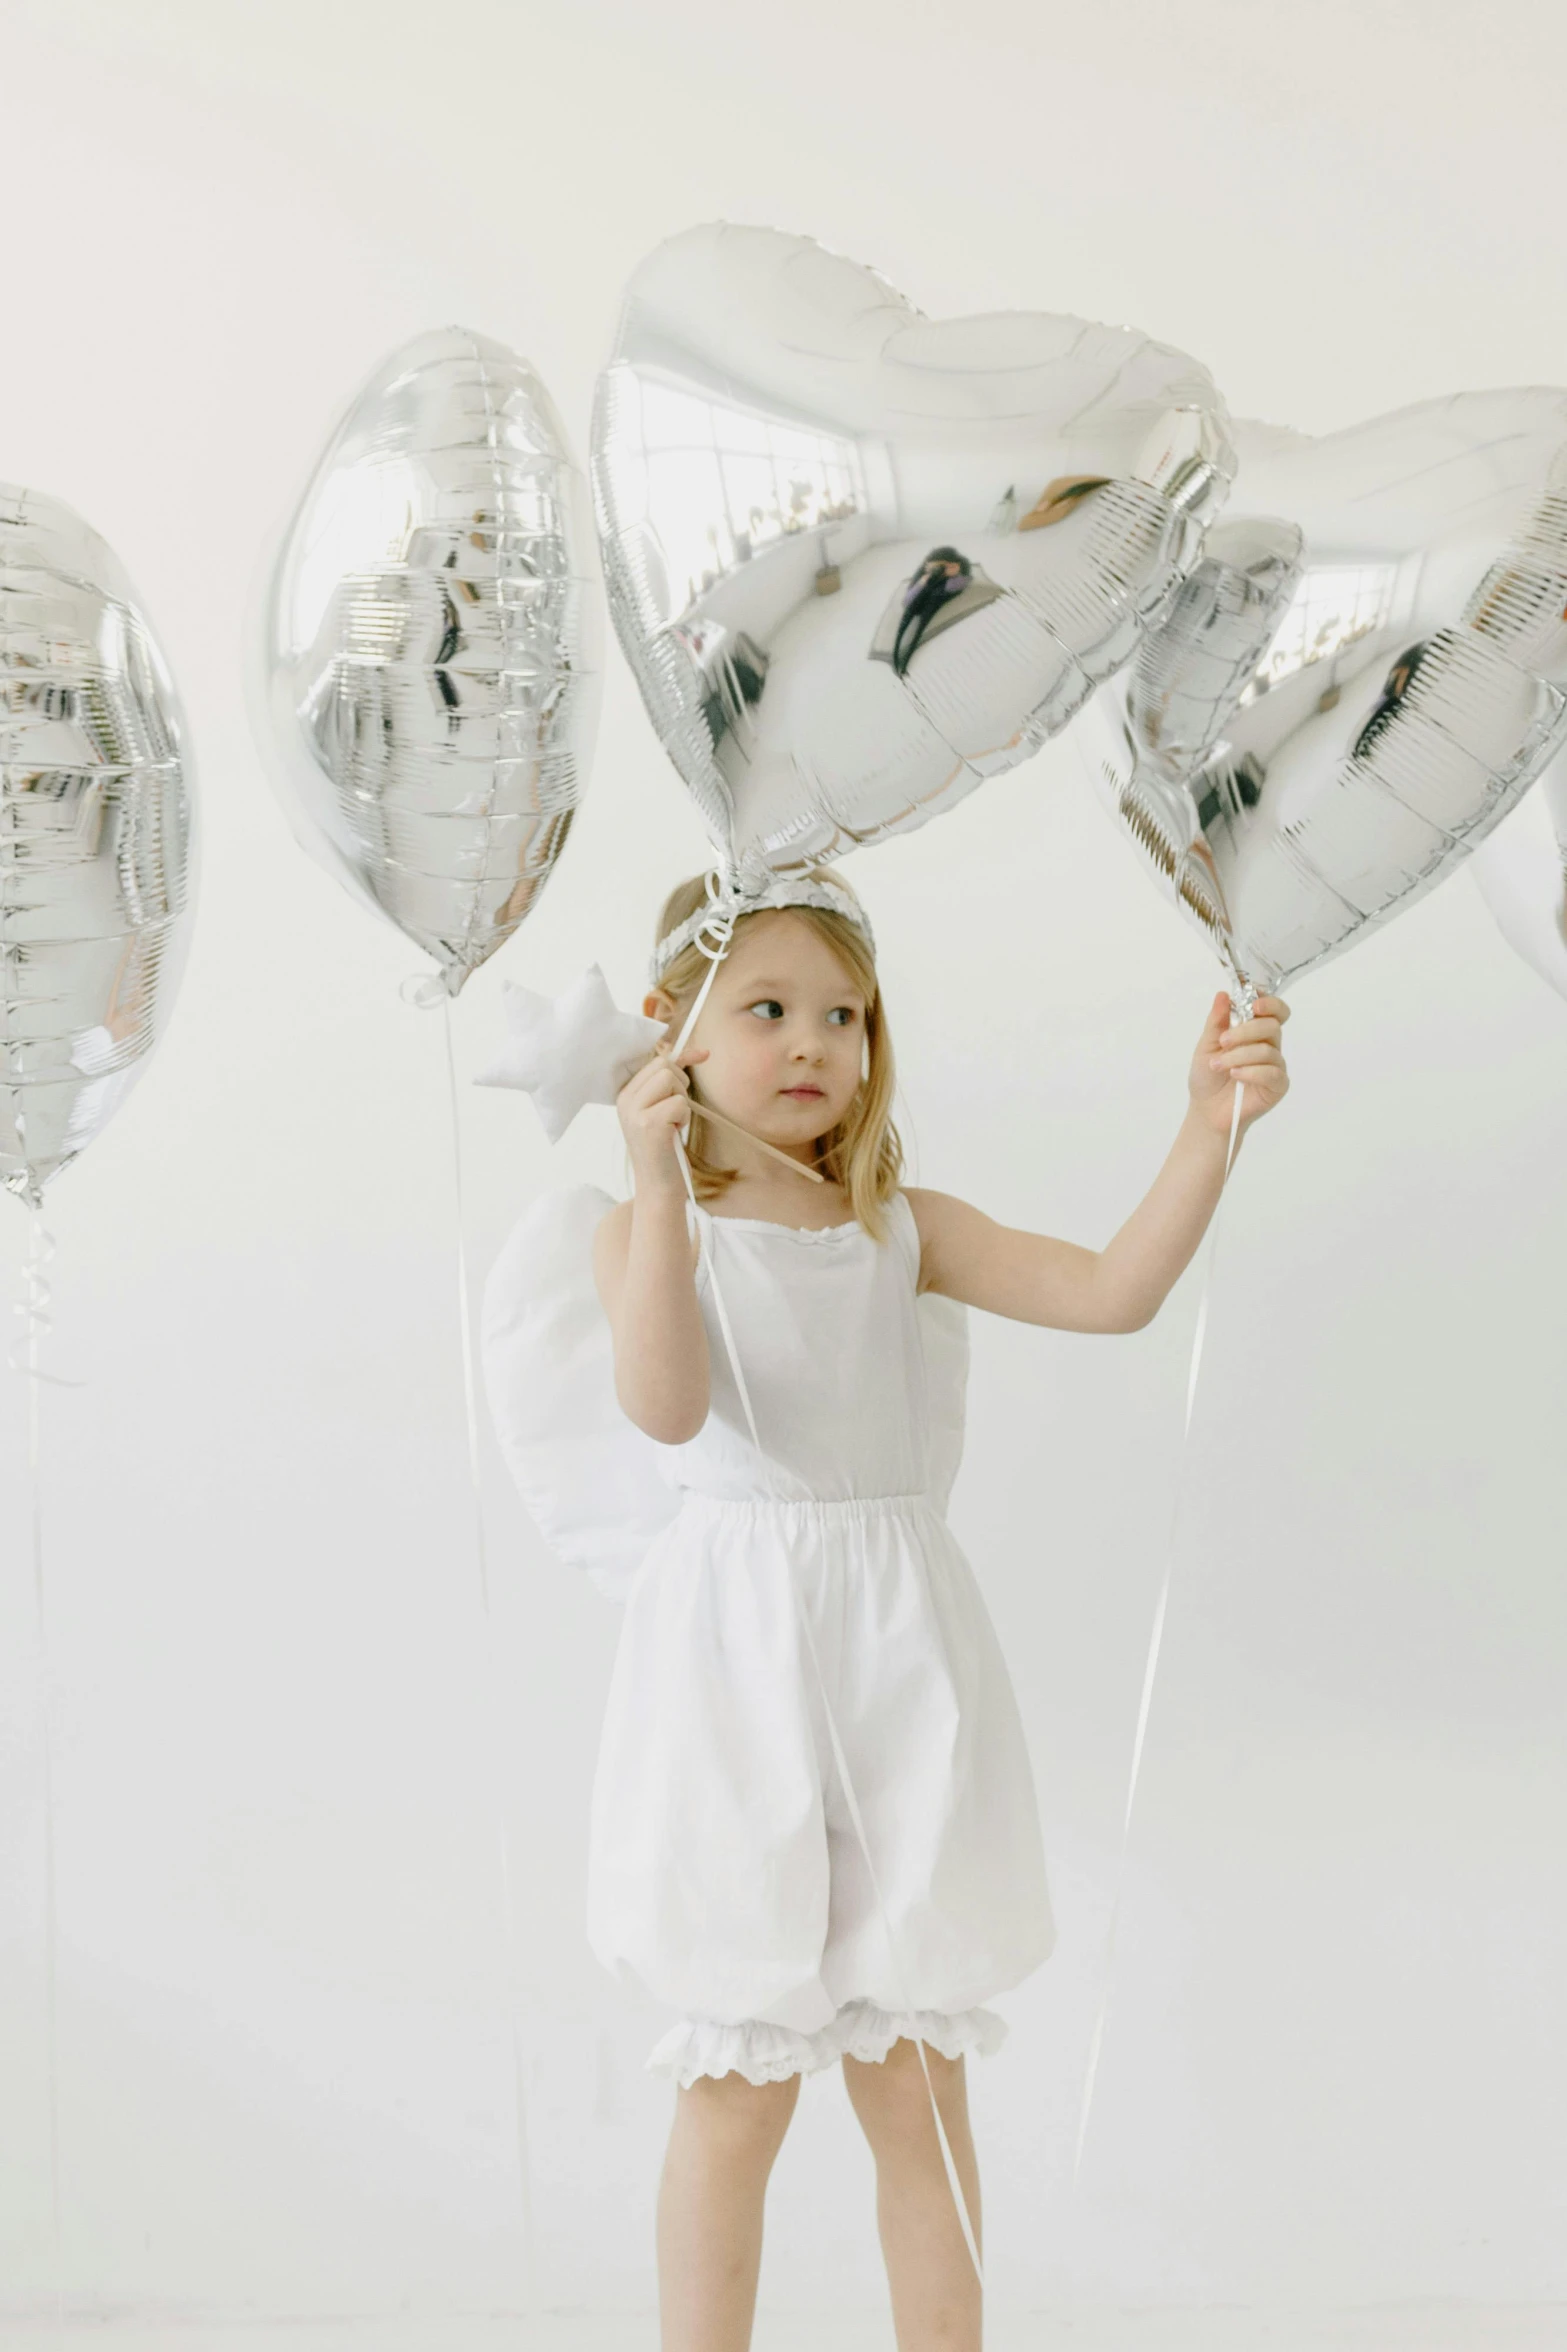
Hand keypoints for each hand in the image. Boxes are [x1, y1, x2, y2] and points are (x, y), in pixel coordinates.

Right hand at [615, 1038, 710, 1193]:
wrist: (658, 1187)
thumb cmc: (665, 1149)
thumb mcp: (662, 1110)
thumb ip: (670, 1083)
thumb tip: (699, 1051)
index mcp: (624, 1095)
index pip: (655, 1059)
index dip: (682, 1057)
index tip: (704, 1055)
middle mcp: (625, 1100)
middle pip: (664, 1065)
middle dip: (681, 1084)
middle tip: (676, 1111)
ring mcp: (635, 1112)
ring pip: (671, 1079)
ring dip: (682, 1101)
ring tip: (672, 1124)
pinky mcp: (649, 1124)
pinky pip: (680, 1102)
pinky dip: (684, 1118)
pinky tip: (673, 1134)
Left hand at [1188, 990, 1290, 1138]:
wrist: (1206, 1109)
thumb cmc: (1208, 1075)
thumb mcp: (1206, 1045)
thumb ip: (1216, 1021)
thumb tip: (1223, 995)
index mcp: (1254, 1031)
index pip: (1274, 1010)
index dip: (1269, 1003)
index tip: (1253, 1004)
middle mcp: (1269, 1045)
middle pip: (1271, 1026)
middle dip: (1245, 1031)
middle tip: (1223, 1042)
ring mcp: (1275, 1065)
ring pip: (1267, 1050)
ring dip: (1239, 1056)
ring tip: (1218, 1066)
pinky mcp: (1278, 1086)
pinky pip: (1272, 1073)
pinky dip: (1251, 1072)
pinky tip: (1236, 1075)